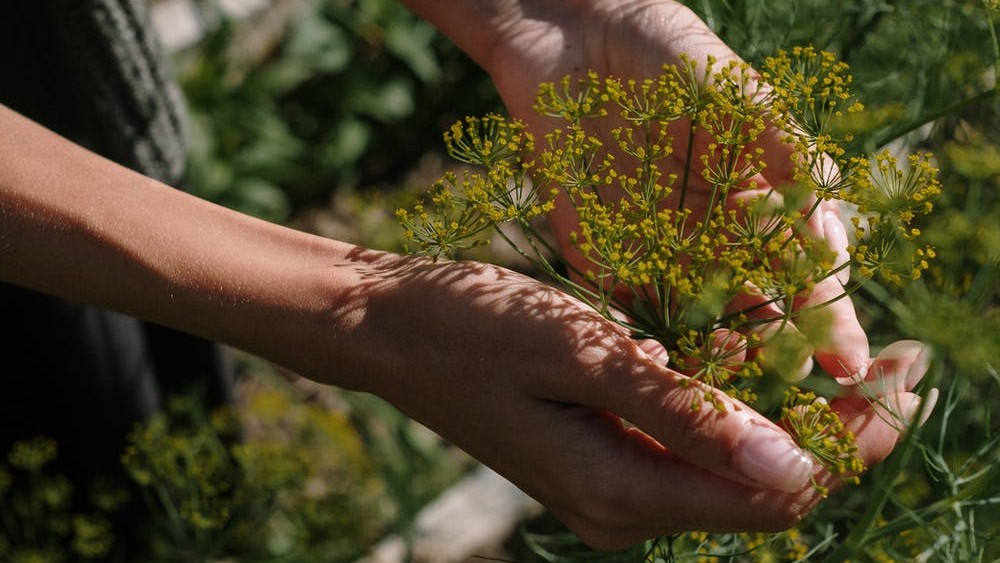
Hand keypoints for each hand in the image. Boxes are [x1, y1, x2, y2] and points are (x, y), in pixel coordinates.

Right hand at [320, 249, 930, 548]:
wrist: (391, 329)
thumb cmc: (473, 328)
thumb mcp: (581, 355)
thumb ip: (683, 413)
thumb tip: (794, 465)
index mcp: (622, 492)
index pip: (776, 491)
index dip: (855, 441)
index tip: (910, 377)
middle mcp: (625, 508)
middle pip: (767, 489)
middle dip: (842, 429)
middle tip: (902, 361)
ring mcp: (614, 488)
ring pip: (737, 467)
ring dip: (794, 416)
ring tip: (844, 357)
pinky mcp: (605, 458)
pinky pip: (695, 447)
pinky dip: (738, 408)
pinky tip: (756, 359)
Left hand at [474, 0, 867, 380]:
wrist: (574, 41)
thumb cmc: (669, 55)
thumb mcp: (739, 94)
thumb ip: (786, 152)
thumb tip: (831, 220)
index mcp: (760, 202)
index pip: (805, 271)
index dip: (829, 315)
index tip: (850, 361)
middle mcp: (715, 238)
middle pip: (757, 310)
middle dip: (779, 354)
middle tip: (795, 391)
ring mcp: (658, 253)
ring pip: (697, 324)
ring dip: (717, 359)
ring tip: (735, 387)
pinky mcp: (601, 258)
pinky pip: (626, 312)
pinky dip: (646, 344)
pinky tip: (666, 369)